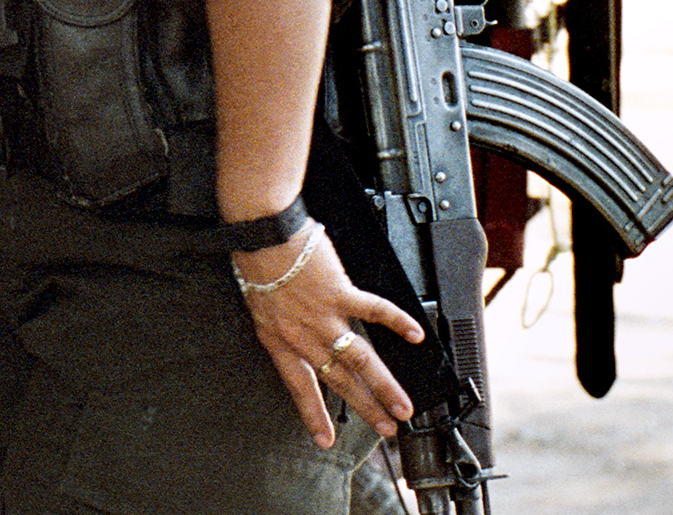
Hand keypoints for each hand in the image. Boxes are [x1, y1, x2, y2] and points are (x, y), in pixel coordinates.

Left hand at [233, 224, 423, 447]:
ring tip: (403, 405)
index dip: (312, 414)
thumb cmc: (257, 262)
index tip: (324, 439)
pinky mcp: (340, 292)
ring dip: (385, 385)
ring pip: (360, 360)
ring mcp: (323, 316)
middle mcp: (302, 334)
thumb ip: (284, 327)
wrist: (261, 233)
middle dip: (365, 408)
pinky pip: (374, 311)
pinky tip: (415, 335)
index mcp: (278, 340)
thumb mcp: (261, 306)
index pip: (299, 386)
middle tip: (386, 428)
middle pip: (338, 380)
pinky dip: (397, 322)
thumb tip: (305, 340)